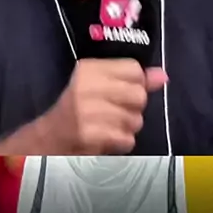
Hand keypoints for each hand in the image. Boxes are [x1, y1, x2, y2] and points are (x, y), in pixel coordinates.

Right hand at [47, 59, 167, 154]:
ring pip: (135, 120)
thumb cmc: (78, 109)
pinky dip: (120, 143)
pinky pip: (127, 139)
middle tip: (115, 112)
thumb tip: (163, 75)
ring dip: (127, 128)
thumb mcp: (100, 86)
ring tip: (108, 126)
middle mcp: (87, 86)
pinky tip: (106, 138)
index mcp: (89, 69)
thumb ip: (133, 80)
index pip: (134, 69)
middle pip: (139, 95)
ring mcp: (88, 111)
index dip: (136, 83)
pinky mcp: (91, 134)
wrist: (49, 139)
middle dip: (133, 109)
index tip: (122, 92)